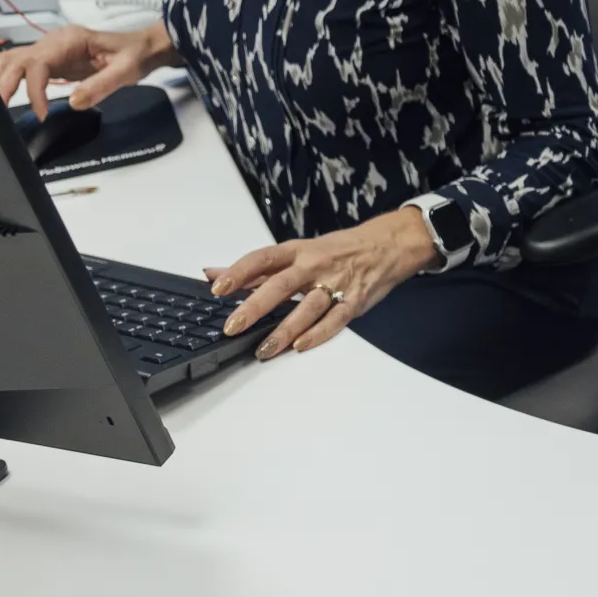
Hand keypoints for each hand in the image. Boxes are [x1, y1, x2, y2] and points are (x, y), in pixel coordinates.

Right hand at [0, 22, 171, 119]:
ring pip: (12, 61)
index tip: (41, 112)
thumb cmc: (136, 54)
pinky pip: (22, 69)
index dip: (34, 89)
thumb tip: (74, 102)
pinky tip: (6, 98)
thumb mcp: (126, 71)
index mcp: (70, 40)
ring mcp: (50, 50)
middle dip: (2, 84)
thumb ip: (101, 85)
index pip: (38, 63)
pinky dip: (9, 81)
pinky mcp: (50, 61)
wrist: (144, 48)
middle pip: (14, 59)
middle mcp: (54, 42)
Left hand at [207, 208, 439, 358]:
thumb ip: (256, 268)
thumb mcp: (297, 252)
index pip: (262, 259)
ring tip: (264, 350)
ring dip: (285, 330)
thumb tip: (212, 272)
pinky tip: (300, 346)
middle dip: (256, 307)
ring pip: (307, 308)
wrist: (386, 246)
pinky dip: (318, 333)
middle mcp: (314, 266)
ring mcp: (336, 283)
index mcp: (297, 251)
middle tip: (233, 327)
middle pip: (281, 285)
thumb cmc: (337, 251)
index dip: (238, 272)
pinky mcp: (354, 301)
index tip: (217, 288)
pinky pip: (335, 320)